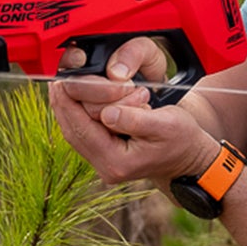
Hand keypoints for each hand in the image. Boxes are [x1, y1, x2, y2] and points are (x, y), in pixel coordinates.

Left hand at [48, 37, 216, 189]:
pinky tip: (72, 98)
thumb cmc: (181, 139)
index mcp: (117, 162)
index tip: (62, 80)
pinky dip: (75, 114)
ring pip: (73, 132)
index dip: (70, 102)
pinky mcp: (103, 155)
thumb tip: (107, 113)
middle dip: (65, 103)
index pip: (83, 128)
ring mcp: (102, 163)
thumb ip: (135, 120)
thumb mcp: (165, 125)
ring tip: (61, 85)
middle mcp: (105, 166)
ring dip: (67, 108)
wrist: (188, 158)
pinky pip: (81, 133)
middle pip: (72, 130)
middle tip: (58, 79)